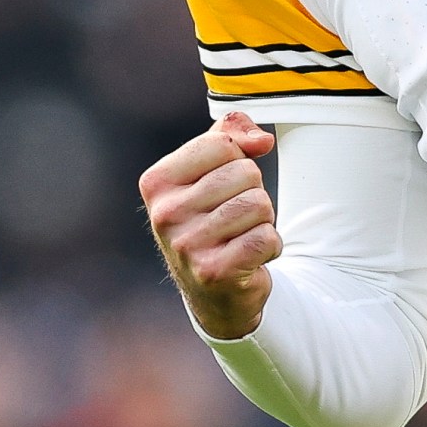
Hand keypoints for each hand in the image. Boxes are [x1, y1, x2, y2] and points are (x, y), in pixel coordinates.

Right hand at [139, 113, 280, 339]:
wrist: (214, 291)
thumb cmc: (213, 219)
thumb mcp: (211, 170)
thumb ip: (231, 135)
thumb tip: (261, 140)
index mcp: (157, 182)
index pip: (221, 144)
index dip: (239, 159)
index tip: (225, 185)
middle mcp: (164, 213)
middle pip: (245, 172)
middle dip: (253, 192)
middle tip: (235, 217)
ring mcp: (186, 245)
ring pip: (259, 204)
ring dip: (263, 220)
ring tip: (242, 235)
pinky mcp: (214, 272)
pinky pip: (266, 238)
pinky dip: (270, 246)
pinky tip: (249, 257)